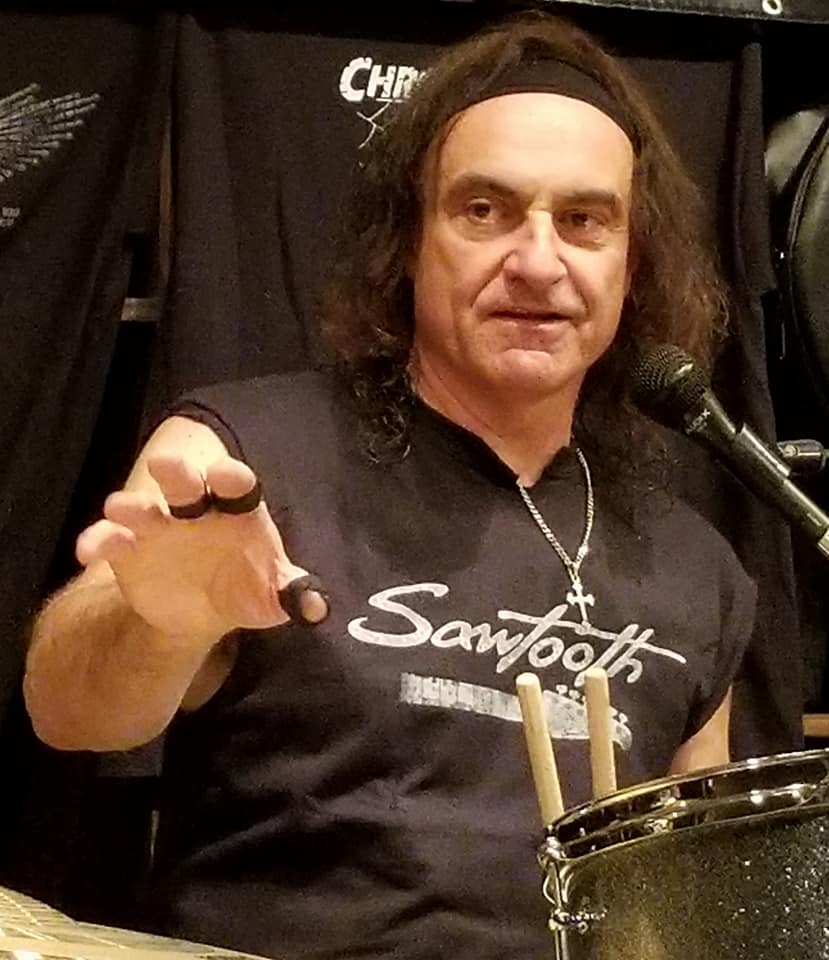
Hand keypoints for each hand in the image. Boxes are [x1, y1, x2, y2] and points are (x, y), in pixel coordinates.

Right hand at [76, 446, 327, 645]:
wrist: (200, 611)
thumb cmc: (245, 586)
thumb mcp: (271, 594)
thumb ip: (293, 594)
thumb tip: (317, 608)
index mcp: (237, 510)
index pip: (236, 484)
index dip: (232, 477)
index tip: (228, 476)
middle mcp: (196, 508)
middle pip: (185, 481)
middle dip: (177, 472)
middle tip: (166, 466)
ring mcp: (160, 525)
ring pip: (142, 507)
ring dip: (132, 506)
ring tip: (123, 510)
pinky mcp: (128, 547)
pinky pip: (109, 538)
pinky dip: (97, 539)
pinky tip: (88, 551)